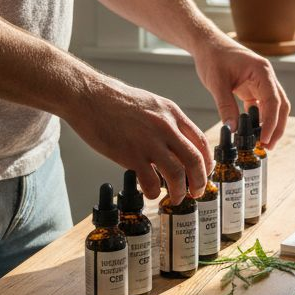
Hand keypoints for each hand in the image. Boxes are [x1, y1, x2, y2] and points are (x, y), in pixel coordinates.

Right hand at [64, 74, 212, 202]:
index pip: (201, 141)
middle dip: (199, 181)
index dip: (206, 162)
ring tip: (175, 198)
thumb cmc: (114, 100)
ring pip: (177, 174)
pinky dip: (154, 192)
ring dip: (179, 191)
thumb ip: (165, 122)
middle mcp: (165, 126)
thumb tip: (175, 142)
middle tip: (196, 192)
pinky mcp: (131, 155)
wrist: (88, 96)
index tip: (204, 173)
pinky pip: (151, 182)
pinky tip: (150, 192)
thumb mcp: (150, 104)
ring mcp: (149, 141)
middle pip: (195, 160)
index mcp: (172, 113)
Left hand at [192, 35, 289, 147]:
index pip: (273, 101)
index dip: (271, 122)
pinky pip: (262, 106)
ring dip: (271, 125)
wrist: (207, 44)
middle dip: (276, 127)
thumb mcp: (216, 83)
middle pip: (280, 105)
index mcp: (262, 71)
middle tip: (267, 147)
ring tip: (262, 143)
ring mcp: (262, 82)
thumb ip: (225, 106)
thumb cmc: (212, 57)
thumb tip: (232, 129)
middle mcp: (266, 77)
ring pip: (274, 107)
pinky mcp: (254, 88)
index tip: (264, 139)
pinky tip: (253, 132)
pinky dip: (260, 119)